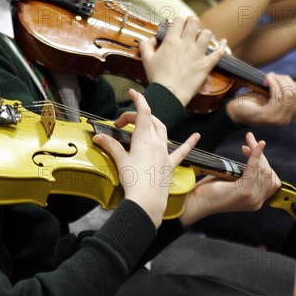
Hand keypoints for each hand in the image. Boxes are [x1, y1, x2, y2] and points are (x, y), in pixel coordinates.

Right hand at [93, 89, 199, 226]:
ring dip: (152, 123)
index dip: (138, 99)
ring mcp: (165, 153)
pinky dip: (189, 142)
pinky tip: (196, 136)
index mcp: (144, 138)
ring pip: (161, 130)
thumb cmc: (133, 181)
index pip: (143, 111)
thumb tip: (99, 137)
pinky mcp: (169, 165)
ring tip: (141, 124)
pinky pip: (182, 151)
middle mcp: (157, 142)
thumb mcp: (120, 161)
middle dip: (135, 116)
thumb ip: (111, 146)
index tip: (132, 92)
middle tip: (121, 124)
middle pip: (149, 120)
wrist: (147, 203)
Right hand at [140, 16, 226, 105]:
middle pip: (194, 22)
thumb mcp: (146, 59)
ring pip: (207, 34)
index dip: (178, 20)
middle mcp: (186, 44)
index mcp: (171, 41)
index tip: (177, 24)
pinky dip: (222, 45)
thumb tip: (151, 39)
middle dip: (192, 21)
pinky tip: (223, 41)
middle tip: (190, 25)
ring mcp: (198, 54)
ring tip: (201, 37)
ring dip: (204, 33)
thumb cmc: (157, 77)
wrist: (169, 94)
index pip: (178, 20)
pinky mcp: (206, 64)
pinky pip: (219, 52)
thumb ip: (146, 45)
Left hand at [179, 132, 280, 225]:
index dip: (264, 163)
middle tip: (249, 141)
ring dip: (257, 152)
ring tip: (248, 142)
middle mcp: (256, 201)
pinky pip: (254, 169)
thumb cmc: (209, 190)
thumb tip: (249, 153)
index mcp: (255, 200)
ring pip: (263, 170)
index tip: (250, 149)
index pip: (271, 180)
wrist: (196, 202)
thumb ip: (243, 173)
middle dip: (261, 155)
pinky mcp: (244, 192)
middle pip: (269, 173)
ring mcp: (252, 198)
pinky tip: (256, 146)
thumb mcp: (230, 180)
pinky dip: (256, 155)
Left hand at [227, 72, 295, 125]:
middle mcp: (286, 119)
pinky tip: (265, 80)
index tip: (283, 78)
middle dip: (285, 80)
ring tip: (268, 76)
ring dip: (278, 81)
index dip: (294, 85)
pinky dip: (272, 84)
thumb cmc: (252, 101)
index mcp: (288, 115)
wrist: (234, 110)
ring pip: (288, 94)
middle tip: (272, 75)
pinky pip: (277, 97)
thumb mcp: (271, 94)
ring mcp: (277, 119)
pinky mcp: (268, 116)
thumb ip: (284, 90)